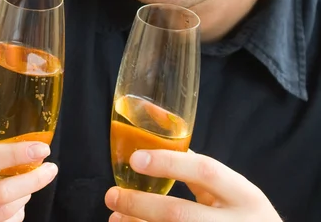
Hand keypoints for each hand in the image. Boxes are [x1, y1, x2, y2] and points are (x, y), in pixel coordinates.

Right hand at [0, 141, 56, 221]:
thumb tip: (10, 150)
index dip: (16, 154)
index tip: (41, 149)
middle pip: (0, 197)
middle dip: (32, 181)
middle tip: (50, 169)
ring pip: (4, 217)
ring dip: (24, 199)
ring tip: (28, 185)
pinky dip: (13, 217)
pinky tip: (16, 206)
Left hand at [105, 149, 282, 221]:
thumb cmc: (246, 215)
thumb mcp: (234, 192)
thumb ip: (200, 172)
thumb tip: (157, 143)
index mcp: (244, 195)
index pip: (206, 171)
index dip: (169, 163)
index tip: (135, 159)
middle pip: (181, 215)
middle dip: (141, 205)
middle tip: (112, 195)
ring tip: (116, 217)